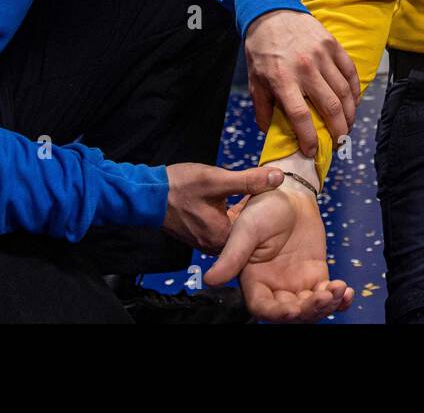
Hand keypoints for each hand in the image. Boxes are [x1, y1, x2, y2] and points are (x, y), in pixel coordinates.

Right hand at [162, 163, 283, 253]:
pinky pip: (219, 226)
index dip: (263, 208)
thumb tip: (278, 177)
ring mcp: (203, 241)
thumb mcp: (217, 179)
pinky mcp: (196, 235)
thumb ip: (249, 180)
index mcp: (222, 237)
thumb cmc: (179, 186)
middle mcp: (213, 245)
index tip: (270, 193)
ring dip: (239, 212)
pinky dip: (226, 214)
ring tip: (245, 193)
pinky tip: (227, 199)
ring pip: (232, 227)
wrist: (146, 193)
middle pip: (244, 230)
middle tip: (260, 191)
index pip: (255, 228)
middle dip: (252, 211)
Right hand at [205, 171, 353, 322]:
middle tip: (324, 295)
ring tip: (337, 290)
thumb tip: (210, 280)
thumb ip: (232, 256)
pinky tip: (347, 292)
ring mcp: (296, 283)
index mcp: (254, 280)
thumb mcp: (246, 229)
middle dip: (309, 310)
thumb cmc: (262, 207)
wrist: (290, 193)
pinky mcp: (315, 275)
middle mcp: (274, 287)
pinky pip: (327, 295)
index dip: (276, 314)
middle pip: (291, 313)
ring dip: (326, 305)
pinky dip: (339, 299)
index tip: (292, 311)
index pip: (262, 308)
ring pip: (310, 309)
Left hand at [245, 9, 359, 156]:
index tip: (313, 150)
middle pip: (330, 106)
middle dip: (338, 130)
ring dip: (350, 113)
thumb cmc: (261, 49)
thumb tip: (269, 132)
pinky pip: (350, 72)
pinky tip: (354, 103)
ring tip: (347, 127)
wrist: (271, 13)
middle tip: (339, 142)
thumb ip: (262, 109)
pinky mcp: (333, 45)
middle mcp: (304, 68)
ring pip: (344, 91)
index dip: (310, 137)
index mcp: (282, 79)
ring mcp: (321, 55)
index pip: (301, 116)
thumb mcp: (255, 81)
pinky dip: (355, 90)